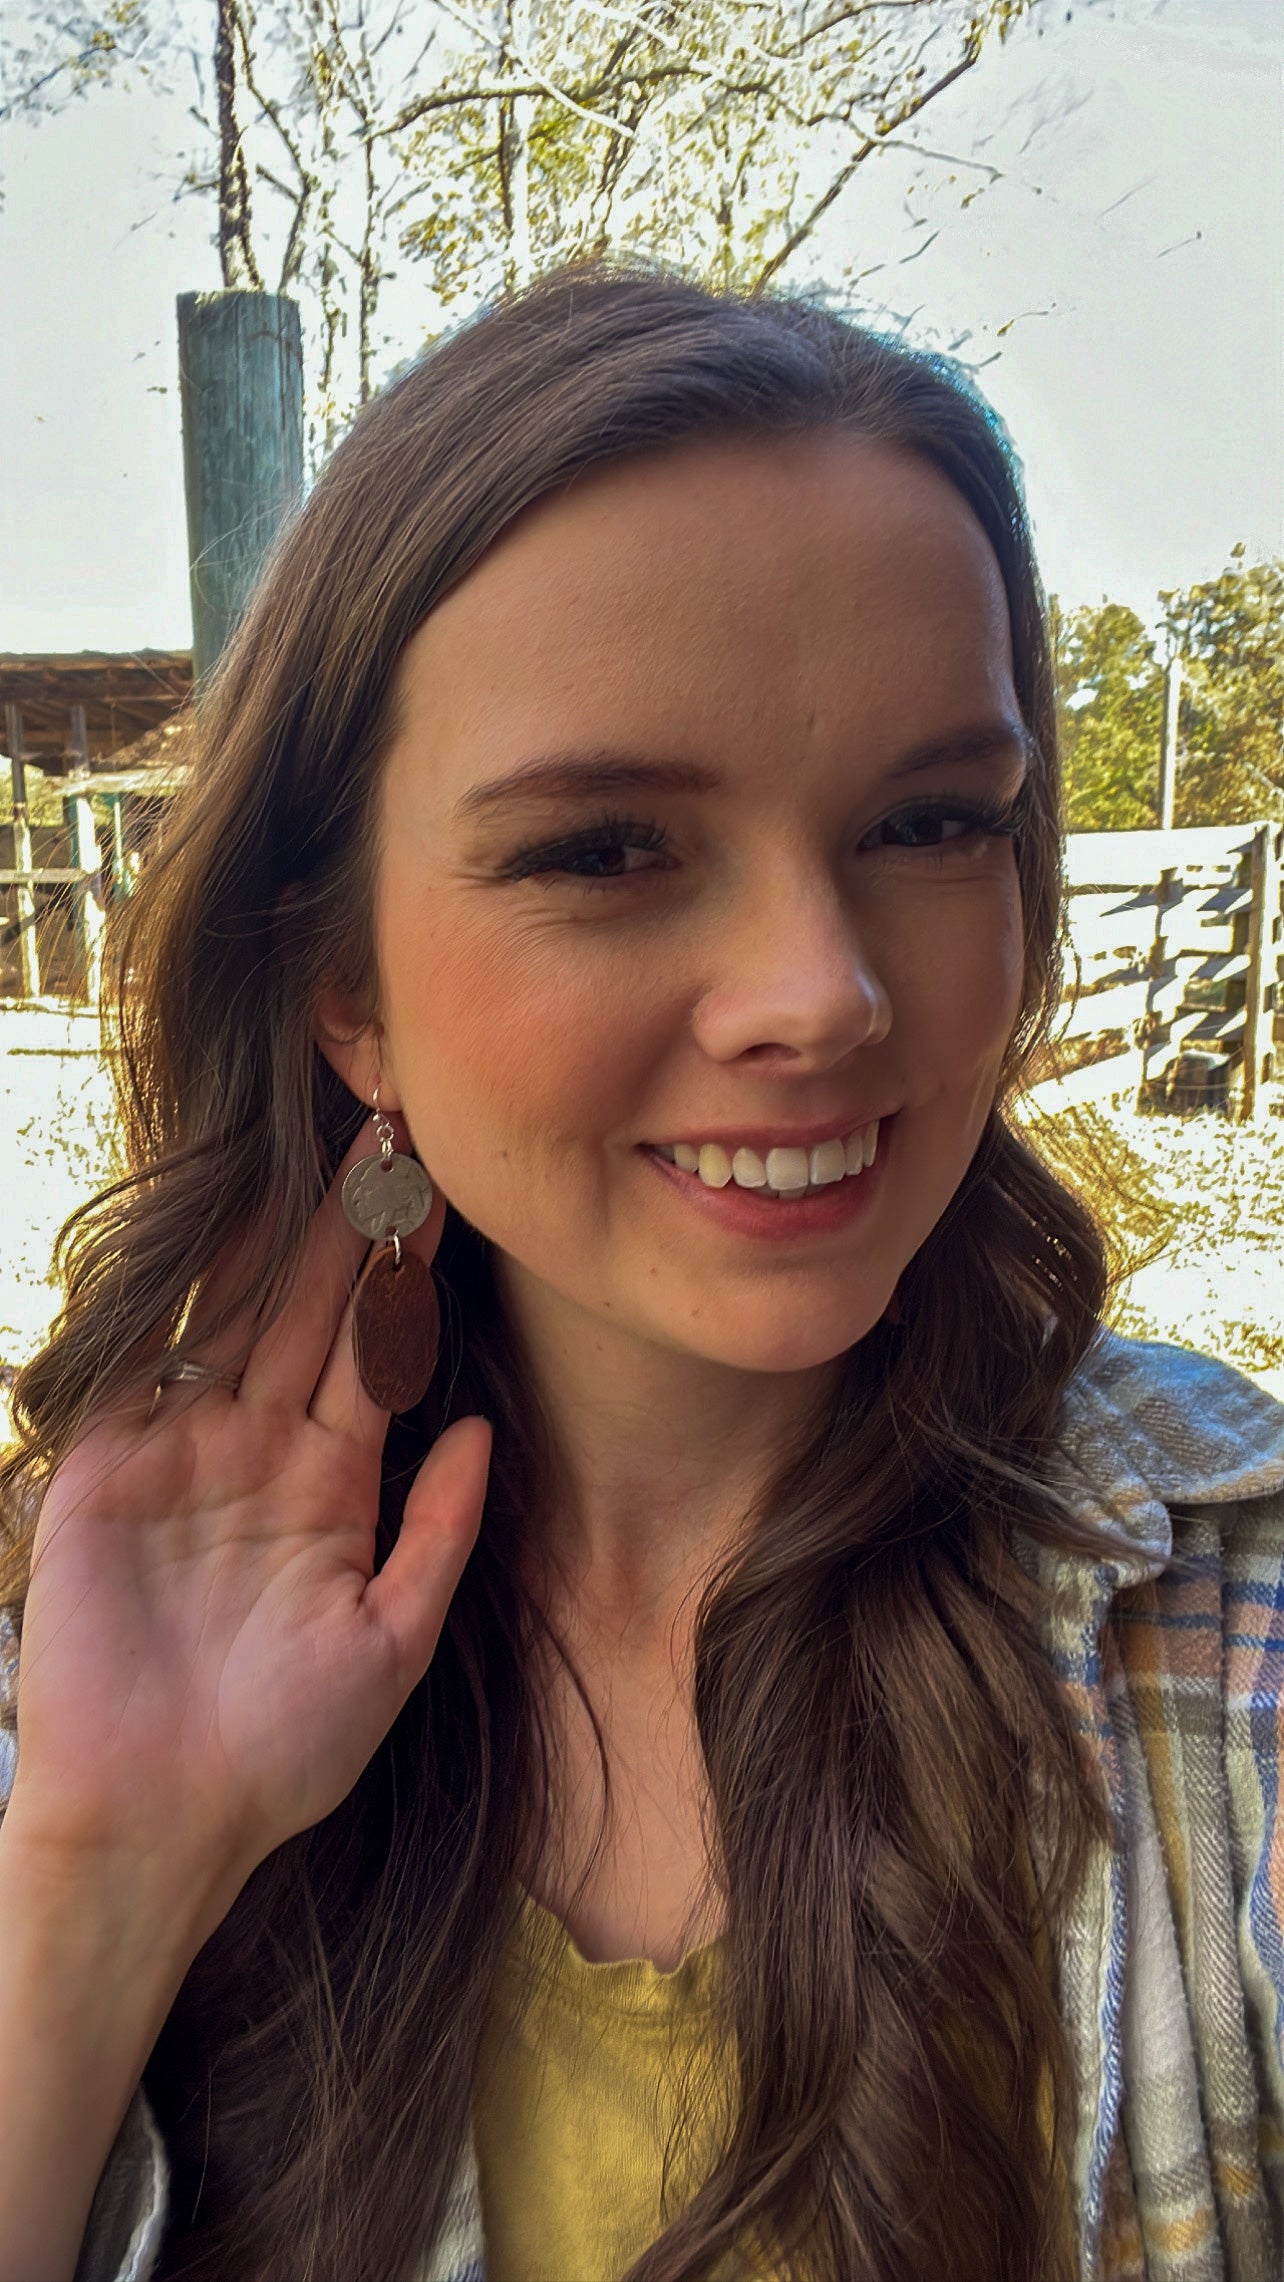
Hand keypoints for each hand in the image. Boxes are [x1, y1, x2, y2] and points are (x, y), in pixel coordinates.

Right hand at [6, 1122, 489, 1926]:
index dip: (408, 1280)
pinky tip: (207, 1228)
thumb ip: (437, 1531)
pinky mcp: (107, 1469)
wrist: (161, 1820)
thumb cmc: (283, 1752)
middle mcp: (259, 1451)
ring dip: (273, 1239)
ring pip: (233, 1320)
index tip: (448, 1196)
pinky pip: (141, 1366)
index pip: (376, 1356)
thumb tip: (478, 1424)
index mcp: (331, 1486)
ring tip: (316, 1155)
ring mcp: (181, 1451)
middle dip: (349, 1227)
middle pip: (311, 1314)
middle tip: (390, 1130)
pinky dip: (169, 1297)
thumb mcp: (390, 1641)